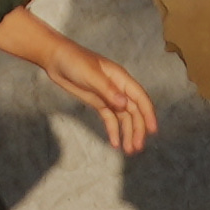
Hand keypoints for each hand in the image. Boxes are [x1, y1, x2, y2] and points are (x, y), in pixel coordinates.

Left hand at [0, 7, 159, 157]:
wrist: (56, 59)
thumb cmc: (74, 61)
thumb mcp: (91, 75)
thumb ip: (108, 90)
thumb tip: (124, 104)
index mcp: (121, 78)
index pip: (140, 98)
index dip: (148, 114)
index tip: (153, 131)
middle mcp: (119, 88)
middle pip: (134, 111)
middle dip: (137, 130)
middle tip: (137, 148)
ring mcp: (109, 96)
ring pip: (123, 118)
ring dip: (128, 133)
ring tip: (129, 150)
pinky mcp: (99, 103)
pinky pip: (110, 119)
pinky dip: (113, 131)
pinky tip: (115, 143)